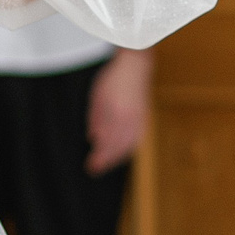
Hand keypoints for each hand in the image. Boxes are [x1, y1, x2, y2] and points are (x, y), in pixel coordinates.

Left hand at [86, 49, 153, 174]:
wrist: (135, 65)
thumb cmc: (113, 78)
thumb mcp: (97, 97)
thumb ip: (96, 119)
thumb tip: (93, 138)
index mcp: (116, 115)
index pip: (107, 144)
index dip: (99, 158)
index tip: (90, 167)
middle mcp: (130, 121)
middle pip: (118, 148)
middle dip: (106, 161)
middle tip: (95, 169)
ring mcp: (139, 119)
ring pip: (128, 145)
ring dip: (117, 156)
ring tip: (107, 162)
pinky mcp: (144, 117)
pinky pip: (136, 138)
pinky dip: (127, 148)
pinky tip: (122, 151)